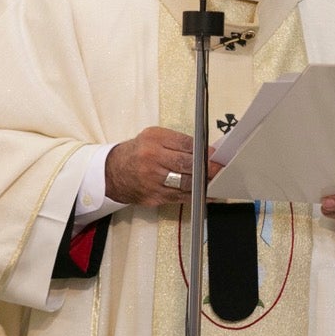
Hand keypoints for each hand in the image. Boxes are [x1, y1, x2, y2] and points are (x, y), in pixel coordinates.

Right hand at [105, 127, 222, 207]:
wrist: (113, 172)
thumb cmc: (137, 152)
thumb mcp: (153, 137)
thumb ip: (177, 141)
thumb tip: (203, 149)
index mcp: (154, 141)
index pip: (185, 144)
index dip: (203, 150)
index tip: (214, 154)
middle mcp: (152, 160)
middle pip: (186, 164)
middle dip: (207, 168)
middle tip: (221, 169)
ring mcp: (153, 181)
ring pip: (185, 184)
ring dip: (204, 183)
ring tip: (218, 181)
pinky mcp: (154, 197)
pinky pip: (180, 198)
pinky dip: (196, 197)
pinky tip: (208, 195)